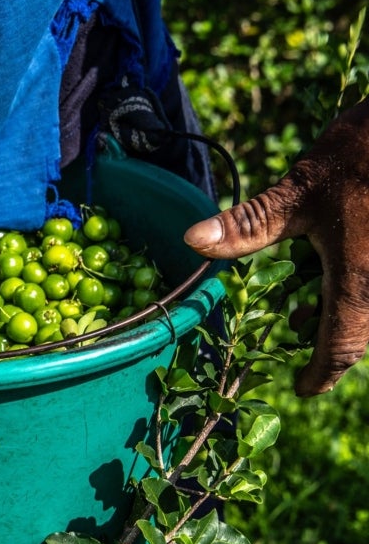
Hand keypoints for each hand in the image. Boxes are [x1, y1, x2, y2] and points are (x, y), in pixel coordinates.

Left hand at [183, 98, 368, 395]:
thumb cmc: (361, 153)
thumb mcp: (299, 191)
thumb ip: (249, 225)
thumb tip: (192, 241)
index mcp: (361, 281)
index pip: (340, 348)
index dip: (320, 374)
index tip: (303, 389)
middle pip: (360, 334)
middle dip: (325, 339)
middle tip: (292, 332)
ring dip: (344, 312)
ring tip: (304, 307)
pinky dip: (358, 288)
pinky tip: (339, 271)